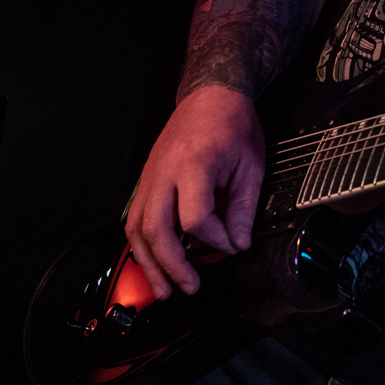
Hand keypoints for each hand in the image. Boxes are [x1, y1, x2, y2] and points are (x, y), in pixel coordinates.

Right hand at [125, 85, 263, 301]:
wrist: (211, 95)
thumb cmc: (232, 124)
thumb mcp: (250, 165)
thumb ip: (243, 207)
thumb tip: (238, 243)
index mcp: (193, 165)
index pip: (196, 217)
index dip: (215, 238)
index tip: (232, 242)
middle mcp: (164, 173)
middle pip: (156, 228)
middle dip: (171, 265)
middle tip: (189, 286)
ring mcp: (149, 176)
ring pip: (137, 227)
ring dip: (148, 262)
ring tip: (164, 289)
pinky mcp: (145, 180)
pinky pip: (134, 217)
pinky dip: (140, 244)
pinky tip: (151, 263)